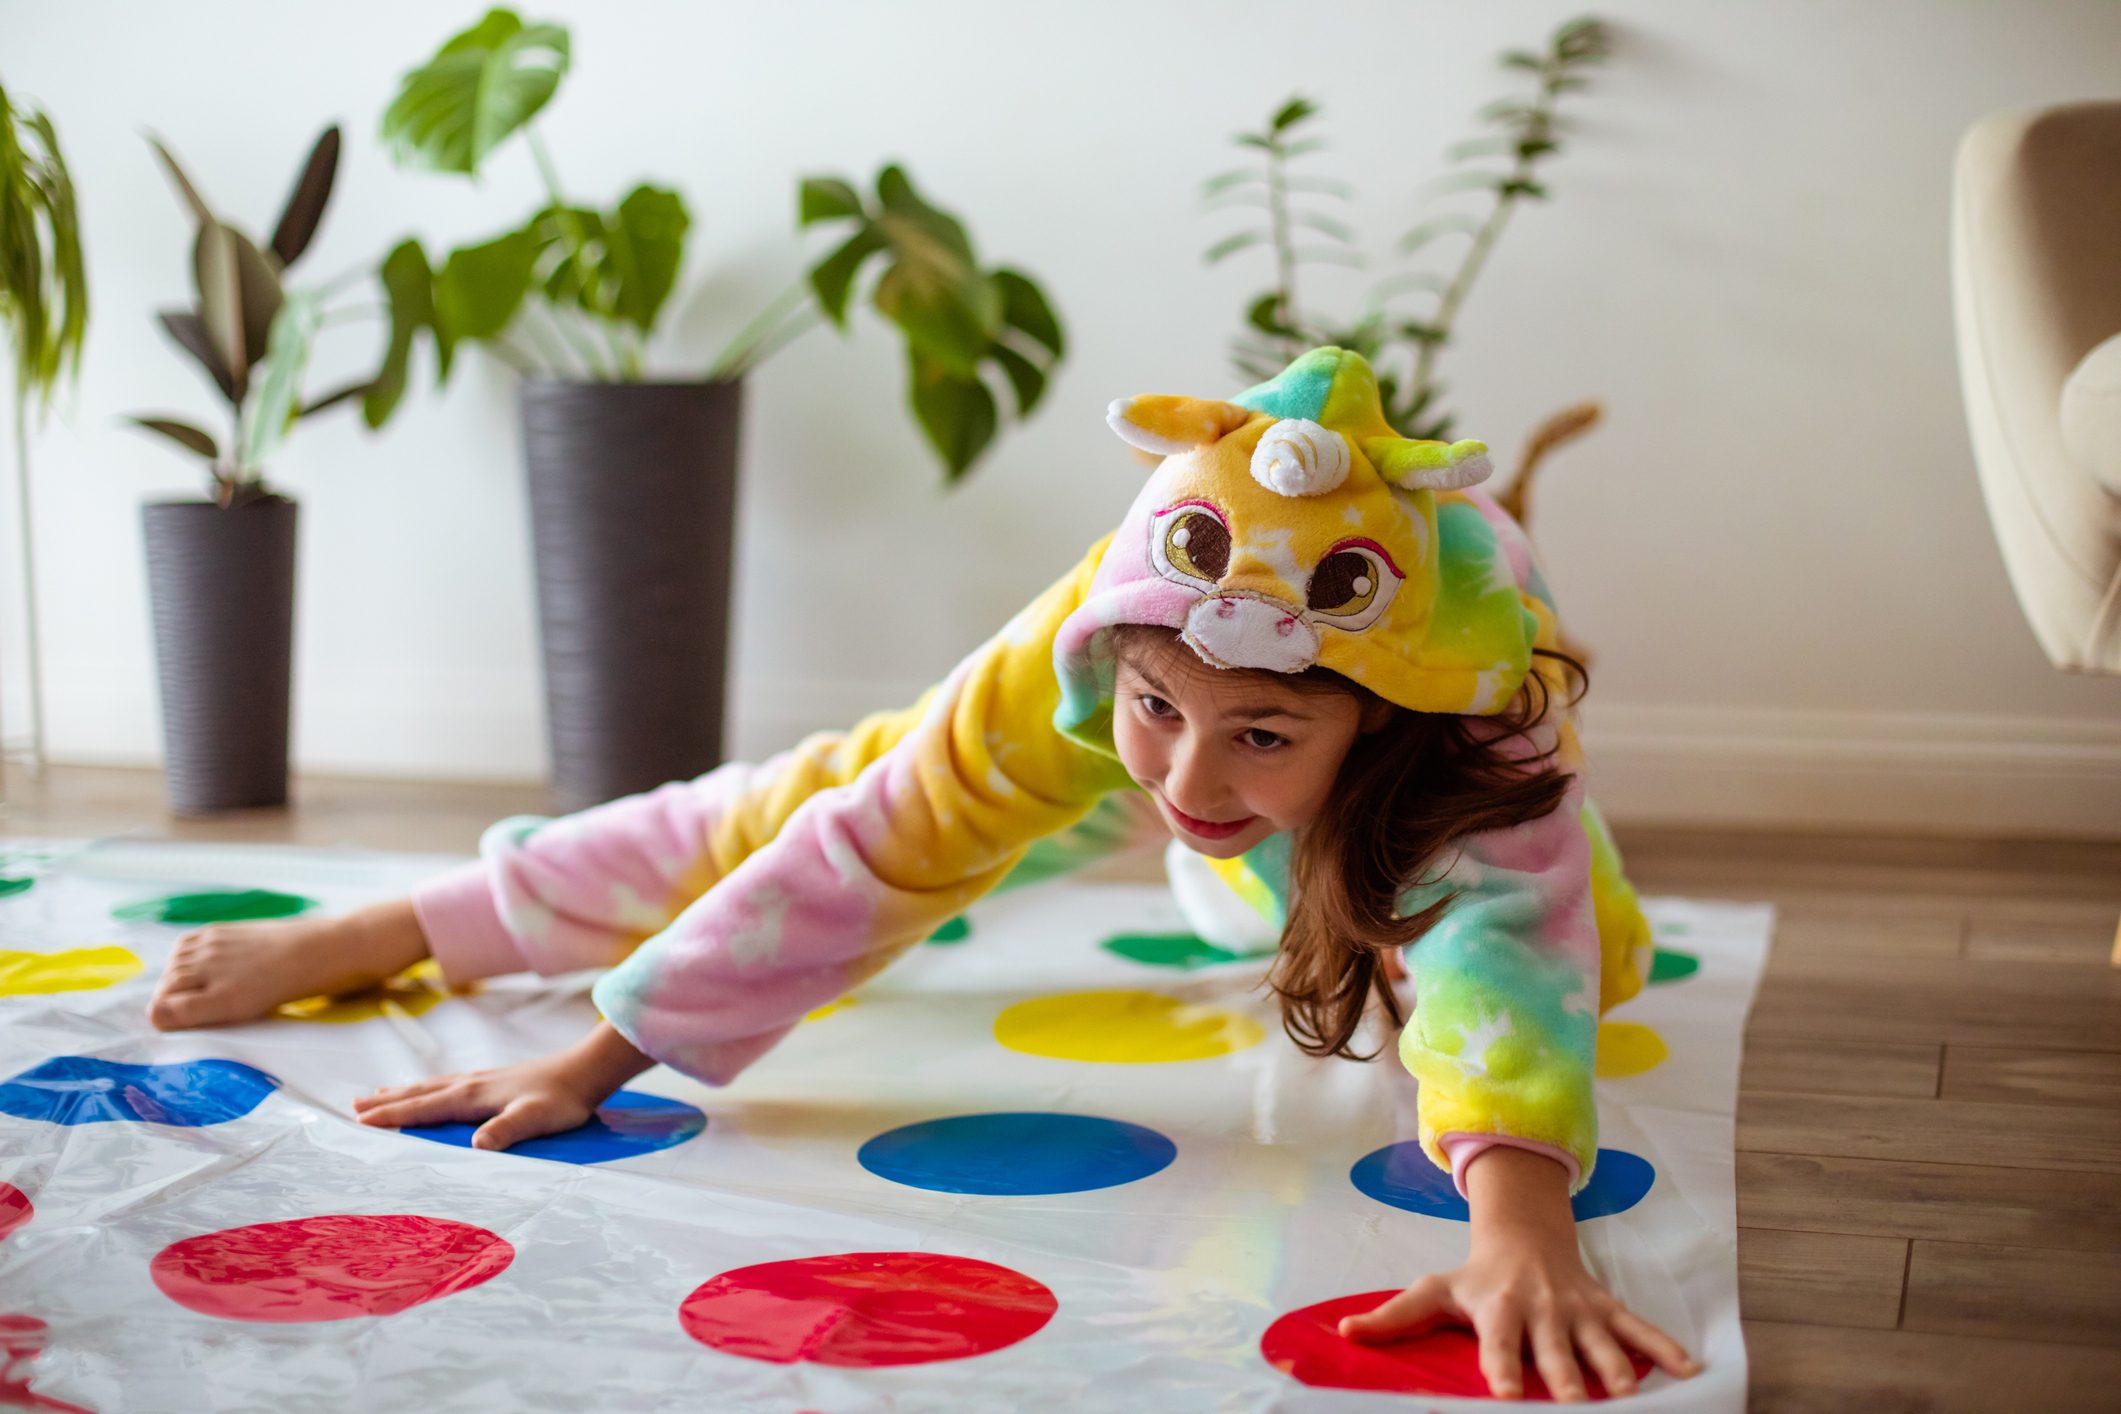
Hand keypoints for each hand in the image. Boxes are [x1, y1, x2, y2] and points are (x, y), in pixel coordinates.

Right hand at [351, 1022, 653, 1151]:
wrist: (585, 1071)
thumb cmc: (562, 1099)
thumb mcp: (535, 1118)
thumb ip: (507, 1131)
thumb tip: (477, 1145)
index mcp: (472, 1096)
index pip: (423, 1107)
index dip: (391, 1115)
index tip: (359, 1121)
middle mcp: (470, 1084)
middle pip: (419, 1093)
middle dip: (386, 1101)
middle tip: (352, 1107)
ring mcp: (481, 1080)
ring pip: (431, 1086)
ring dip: (402, 1092)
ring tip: (376, 1094)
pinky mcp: (493, 1081)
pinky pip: (446, 1086)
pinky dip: (426, 1089)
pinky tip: (430, 1091)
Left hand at [1338, 1147, 1697, 1400]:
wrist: (1525, 1236)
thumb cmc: (1475, 1276)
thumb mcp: (1434, 1290)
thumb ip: (1393, 1317)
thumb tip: (1343, 1332)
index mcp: (1497, 1309)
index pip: (1497, 1344)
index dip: (1500, 1367)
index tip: (1503, 1393)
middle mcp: (1540, 1309)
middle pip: (1553, 1349)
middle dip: (1564, 1376)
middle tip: (1576, 1404)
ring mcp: (1577, 1309)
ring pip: (1600, 1341)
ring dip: (1615, 1367)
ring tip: (1626, 1393)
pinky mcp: (1605, 1308)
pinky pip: (1638, 1328)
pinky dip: (1664, 1347)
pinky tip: (1689, 1371)